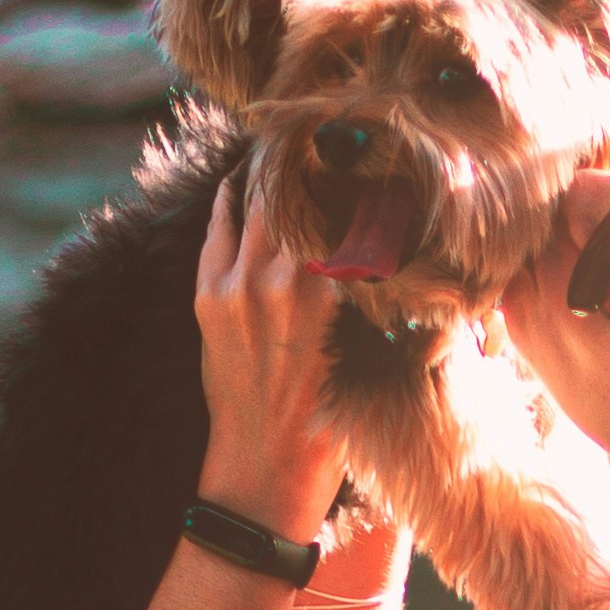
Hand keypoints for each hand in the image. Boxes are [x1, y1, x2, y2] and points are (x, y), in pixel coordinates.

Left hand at [194, 165, 346, 538]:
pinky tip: (242, 182)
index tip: (368, 154)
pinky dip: (233, 200)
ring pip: (258, 201)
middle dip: (311, 163)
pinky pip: (221, 227)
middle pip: (301, 191)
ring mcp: (242, 283)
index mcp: (341, 293)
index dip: (360, 176)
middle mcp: (289, 278)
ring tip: (285, 149)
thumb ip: (383, 296)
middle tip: (323, 137)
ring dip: (271, 173)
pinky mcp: (210, 294)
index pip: (353, 207)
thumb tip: (399, 245)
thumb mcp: (379, 356)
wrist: (265, 472)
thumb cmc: (334, 424)